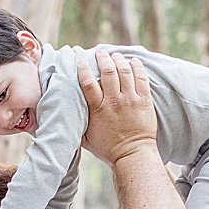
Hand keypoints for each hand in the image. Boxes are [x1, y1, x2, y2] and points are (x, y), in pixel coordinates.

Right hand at [77, 48, 156, 164]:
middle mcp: (114, 101)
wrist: (133, 155)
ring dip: (119, 60)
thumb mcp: (85, 138)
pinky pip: (141, 78)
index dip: (84, 68)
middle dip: (103, 58)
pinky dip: (137, 67)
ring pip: (124, 71)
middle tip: (101, 54)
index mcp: (98, 109)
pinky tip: (133, 61)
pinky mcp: (144, 101)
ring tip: (115, 55)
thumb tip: (63, 116)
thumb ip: (77, 124)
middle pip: (108, 71)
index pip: (88, 82)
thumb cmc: (108, 148)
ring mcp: (130, 100)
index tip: (81, 61)